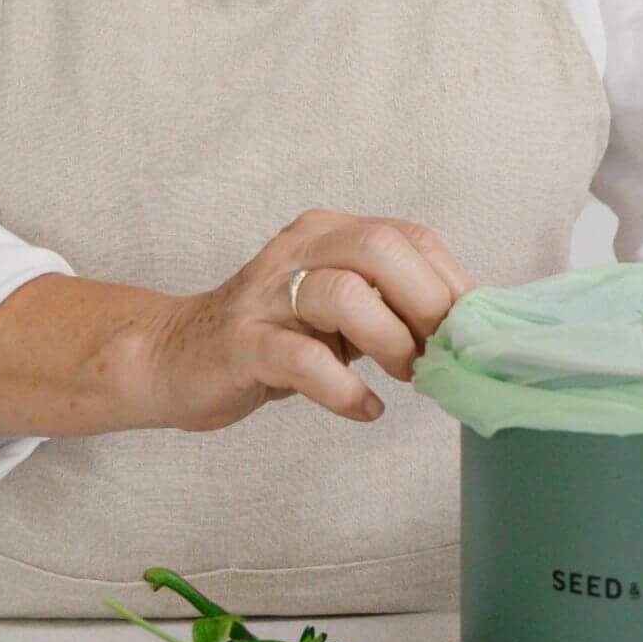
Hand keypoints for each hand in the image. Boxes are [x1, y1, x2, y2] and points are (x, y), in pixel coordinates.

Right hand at [143, 210, 475, 431]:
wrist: (175, 356)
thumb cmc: (273, 335)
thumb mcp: (339, 310)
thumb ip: (390, 306)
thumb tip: (465, 329)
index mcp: (328, 234)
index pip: (407, 236)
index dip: (449, 282)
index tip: (467, 330)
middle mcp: (297, 252)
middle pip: (379, 249)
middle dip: (425, 303)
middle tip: (438, 352)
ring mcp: (265, 296)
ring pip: (342, 294)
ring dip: (389, 341)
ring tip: (405, 375)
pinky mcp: (241, 344)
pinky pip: (302, 360)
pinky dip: (344, 388)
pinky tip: (364, 407)